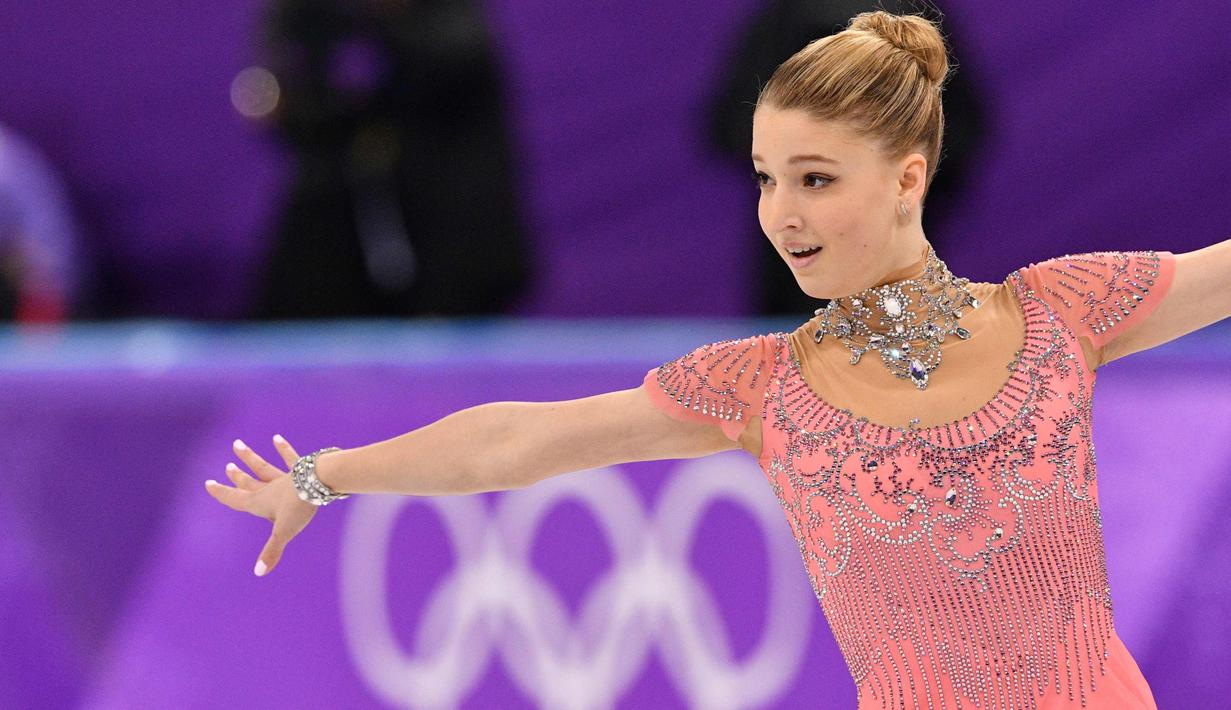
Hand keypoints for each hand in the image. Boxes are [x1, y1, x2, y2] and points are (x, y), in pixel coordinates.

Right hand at [204, 434, 319, 576]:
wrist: (319, 483)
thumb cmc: (299, 507)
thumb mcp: (284, 531)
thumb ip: (271, 552)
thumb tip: (258, 572)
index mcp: (259, 503)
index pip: (235, 499)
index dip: (222, 493)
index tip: (208, 484)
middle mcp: (268, 489)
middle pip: (249, 482)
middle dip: (237, 477)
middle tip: (227, 467)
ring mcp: (283, 478)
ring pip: (262, 467)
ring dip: (250, 458)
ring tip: (238, 444)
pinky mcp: (299, 470)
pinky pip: (289, 458)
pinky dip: (283, 449)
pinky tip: (277, 438)